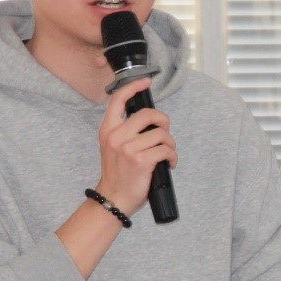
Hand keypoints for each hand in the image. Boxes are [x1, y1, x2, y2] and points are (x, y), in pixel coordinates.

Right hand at [95, 78, 176, 214]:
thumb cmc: (117, 174)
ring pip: (161, 134)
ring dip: (169, 144)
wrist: (113, 199)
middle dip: (163, 121)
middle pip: (148, 114)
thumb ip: (125, 132)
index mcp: (108, 130)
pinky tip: (168, 164)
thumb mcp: (113, 147)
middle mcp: (116, 136)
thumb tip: (150, 120)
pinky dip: (172, 156)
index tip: (145, 82)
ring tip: (167, 154)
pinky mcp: (141, 160)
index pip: (118, 100)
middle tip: (165, 132)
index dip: (133, 87)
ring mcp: (128, 148)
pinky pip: (165, 150)